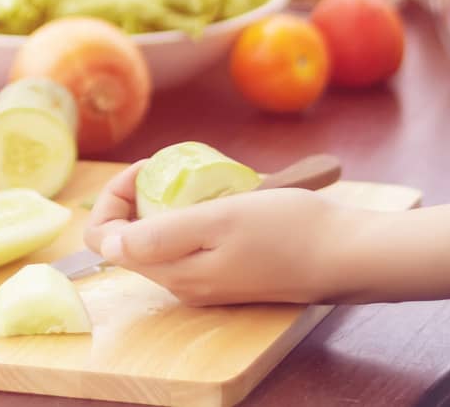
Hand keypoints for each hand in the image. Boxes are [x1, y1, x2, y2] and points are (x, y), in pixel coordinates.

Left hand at [82, 161, 368, 305]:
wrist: (344, 253)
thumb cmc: (287, 230)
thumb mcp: (219, 220)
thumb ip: (161, 235)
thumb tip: (107, 244)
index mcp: (173, 271)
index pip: (105, 240)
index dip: (112, 198)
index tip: (146, 168)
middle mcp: (183, 284)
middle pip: (129, 239)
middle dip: (138, 197)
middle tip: (170, 166)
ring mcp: (206, 281)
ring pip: (159, 240)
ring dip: (164, 204)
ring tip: (196, 177)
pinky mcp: (227, 273)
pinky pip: (188, 243)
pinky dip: (190, 215)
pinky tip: (218, 196)